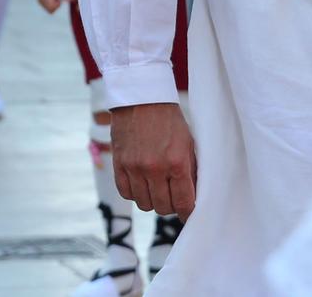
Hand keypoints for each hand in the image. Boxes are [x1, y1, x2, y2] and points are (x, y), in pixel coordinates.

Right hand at [111, 101, 198, 216]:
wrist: (141, 98)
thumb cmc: (169, 120)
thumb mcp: (188, 144)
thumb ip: (190, 172)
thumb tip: (193, 197)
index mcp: (177, 163)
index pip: (184, 203)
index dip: (188, 213)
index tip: (188, 213)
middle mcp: (154, 168)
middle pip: (163, 207)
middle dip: (170, 206)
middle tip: (172, 197)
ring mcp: (134, 166)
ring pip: (144, 203)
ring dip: (151, 200)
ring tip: (155, 190)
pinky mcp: (119, 162)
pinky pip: (125, 192)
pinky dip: (134, 193)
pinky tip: (140, 184)